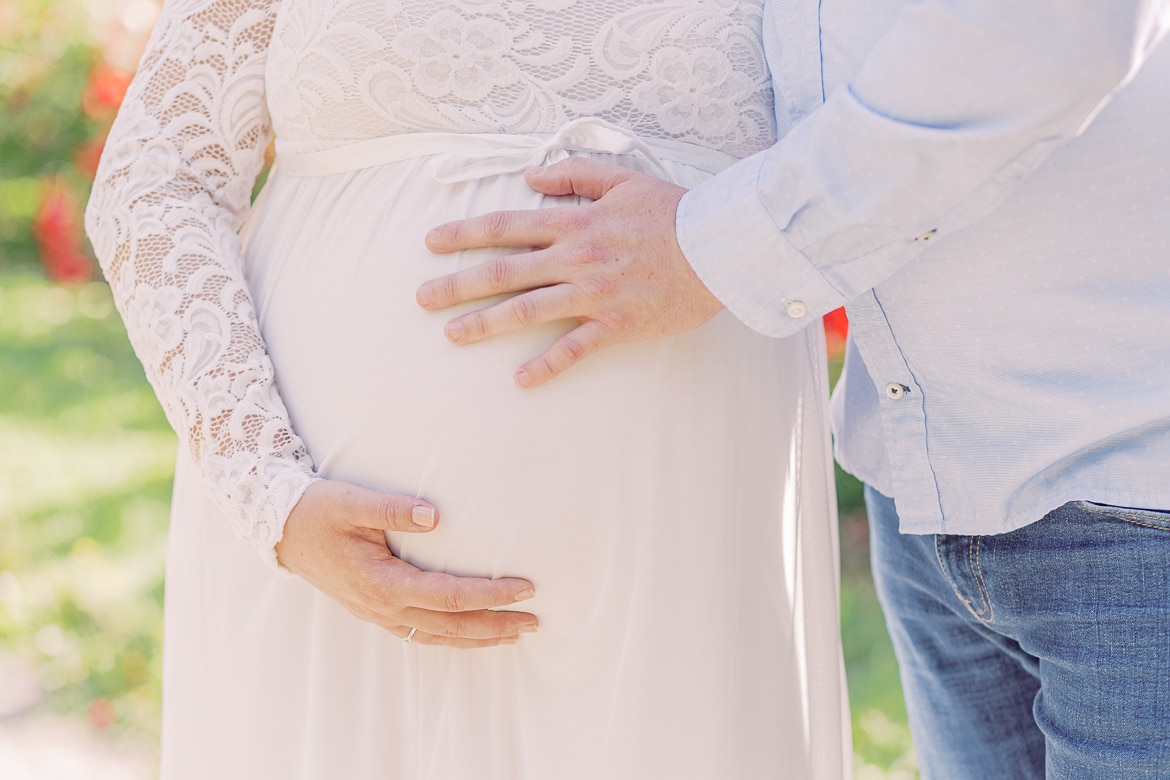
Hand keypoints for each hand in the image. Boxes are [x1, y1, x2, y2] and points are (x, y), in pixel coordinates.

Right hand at [275, 480, 537, 646]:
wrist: (279, 529)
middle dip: (496, 625)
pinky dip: (451, 637)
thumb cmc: (317, 510)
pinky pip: (420, 633)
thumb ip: (393, 509)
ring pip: (437, 636)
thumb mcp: (352, 501)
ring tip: (514, 636)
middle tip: (536, 622)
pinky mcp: (374, 609)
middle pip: (451, 625)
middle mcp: (382, 606)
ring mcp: (377, 613)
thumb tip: (435, 516)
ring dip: (478, 638)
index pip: (450, 595)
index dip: (490, 595)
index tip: (526, 588)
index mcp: (383, 582)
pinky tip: (470, 634)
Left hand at [417, 158, 723, 387]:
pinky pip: (575, 349)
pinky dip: (547, 365)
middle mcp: (576, 258)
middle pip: (504, 271)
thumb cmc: (673, 212)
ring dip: (486, 323)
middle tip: (422, 298)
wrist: (720, 247)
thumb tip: (530, 177)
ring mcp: (594, 293)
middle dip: (458, 284)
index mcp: (575, 222)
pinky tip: (521, 380)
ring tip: (453, 335)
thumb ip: (573, 175)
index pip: (506, 226)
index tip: (432, 243)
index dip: (464, 234)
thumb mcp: (622, 179)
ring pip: (528, 309)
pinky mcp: (616, 324)